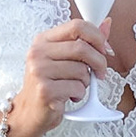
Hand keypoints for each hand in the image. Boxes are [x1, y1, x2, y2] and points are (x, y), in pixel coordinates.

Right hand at [9, 17, 113, 136]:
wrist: (28, 112)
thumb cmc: (49, 84)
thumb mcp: (64, 59)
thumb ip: (85, 42)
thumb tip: (107, 24)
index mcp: (43, 40)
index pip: (77, 26)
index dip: (97, 37)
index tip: (103, 50)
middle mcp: (38, 52)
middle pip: (82, 48)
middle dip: (99, 62)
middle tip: (100, 73)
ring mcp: (39, 71)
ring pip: (81, 70)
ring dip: (86, 82)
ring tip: (74, 87)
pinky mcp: (45, 90)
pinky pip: (77, 88)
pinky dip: (80, 95)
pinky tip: (69, 97)